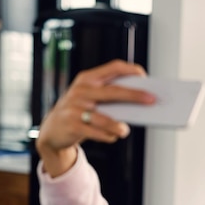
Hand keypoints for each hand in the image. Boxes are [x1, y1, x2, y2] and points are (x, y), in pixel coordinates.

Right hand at [36, 60, 155, 176]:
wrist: (52, 130)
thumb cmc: (79, 113)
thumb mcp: (90, 99)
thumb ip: (109, 98)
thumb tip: (138, 104)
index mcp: (88, 79)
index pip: (112, 68)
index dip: (130, 70)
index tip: (145, 76)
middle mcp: (81, 90)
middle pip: (113, 91)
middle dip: (135, 95)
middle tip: (152, 100)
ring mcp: (75, 107)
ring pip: (103, 117)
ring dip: (118, 125)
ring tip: (125, 130)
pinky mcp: (72, 124)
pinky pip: (95, 132)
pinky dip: (107, 136)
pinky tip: (113, 137)